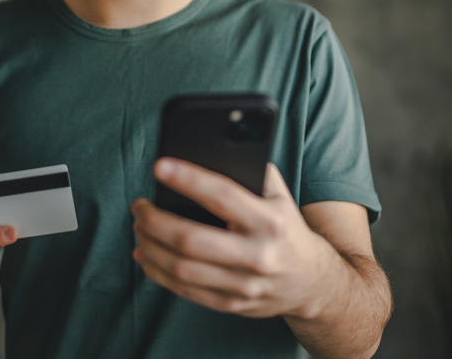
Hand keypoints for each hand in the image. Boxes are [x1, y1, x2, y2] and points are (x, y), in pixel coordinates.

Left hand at [131, 158, 335, 318]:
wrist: (312, 282)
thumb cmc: (285, 227)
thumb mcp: (280, 195)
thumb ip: (253, 170)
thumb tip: (209, 147)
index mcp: (271, 221)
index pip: (222, 195)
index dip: (187, 179)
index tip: (159, 166)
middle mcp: (258, 255)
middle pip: (191, 238)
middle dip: (156, 220)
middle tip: (139, 206)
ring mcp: (244, 284)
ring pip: (181, 268)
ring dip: (150, 246)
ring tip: (139, 227)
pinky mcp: (231, 304)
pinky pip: (184, 290)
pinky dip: (156, 271)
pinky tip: (145, 254)